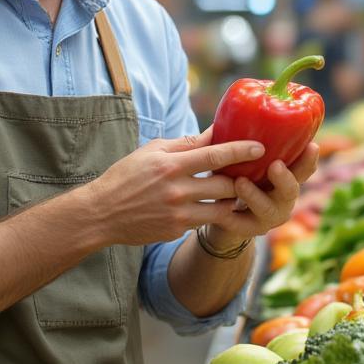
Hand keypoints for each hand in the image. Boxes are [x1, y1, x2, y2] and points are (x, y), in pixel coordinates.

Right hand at [85, 126, 265, 245]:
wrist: (102, 213)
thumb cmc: (127, 175)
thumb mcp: (152, 151)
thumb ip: (185, 144)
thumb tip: (214, 133)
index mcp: (171, 165)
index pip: (215, 155)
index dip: (241, 150)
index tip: (261, 147)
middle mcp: (177, 190)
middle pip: (225, 185)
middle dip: (241, 180)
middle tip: (251, 174)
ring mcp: (178, 214)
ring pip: (221, 208)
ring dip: (232, 200)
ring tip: (236, 192)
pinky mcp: (176, 230)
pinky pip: (204, 221)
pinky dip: (210, 213)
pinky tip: (210, 206)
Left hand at [203, 141, 320, 251]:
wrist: (221, 213)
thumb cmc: (234, 176)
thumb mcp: (239, 158)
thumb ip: (239, 140)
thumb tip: (233, 111)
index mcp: (285, 177)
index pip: (304, 168)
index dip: (309, 159)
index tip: (311, 145)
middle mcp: (282, 198)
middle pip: (292, 190)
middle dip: (285, 178)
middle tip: (275, 165)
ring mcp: (268, 217)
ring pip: (269, 209)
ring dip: (255, 196)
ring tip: (240, 182)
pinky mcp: (249, 230)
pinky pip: (243, 226)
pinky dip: (233, 218)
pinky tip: (223, 211)